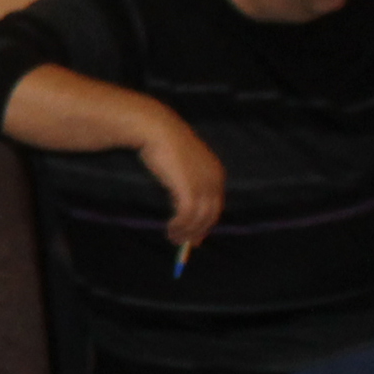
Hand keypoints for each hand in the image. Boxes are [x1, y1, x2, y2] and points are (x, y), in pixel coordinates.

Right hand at [137, 113, 227, 248]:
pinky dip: (179, 225)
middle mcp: (214, 180)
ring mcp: (203, 185)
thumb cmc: (165, 143)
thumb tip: (183, 201)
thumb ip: (187, 179)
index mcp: (216, 173)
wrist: (157, 130)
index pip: (216, 205)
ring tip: (173, 238)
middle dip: (198, 231)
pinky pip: (186, 215)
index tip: (196, 236)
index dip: (206, 223)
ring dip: (186, 232)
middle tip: (183, 243)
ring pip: (199, 218)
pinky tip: (170, 228)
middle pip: (211, 215)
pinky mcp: (189, 189)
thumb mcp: (183, 162)